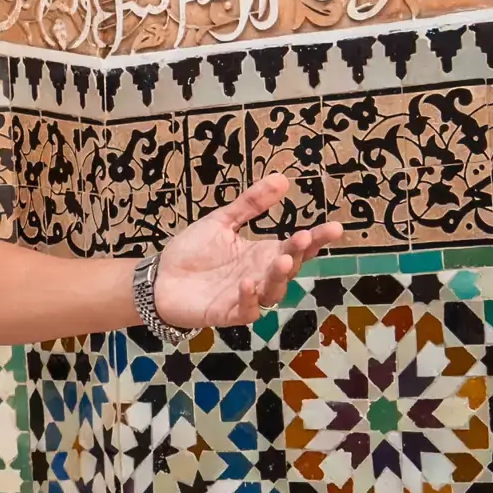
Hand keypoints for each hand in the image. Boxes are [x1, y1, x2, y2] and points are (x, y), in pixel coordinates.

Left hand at [152, 173, 343, 328]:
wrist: (159, 278)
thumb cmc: (192, 252)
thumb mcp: (222, 221)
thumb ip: (251, 203)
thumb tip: (282, 179)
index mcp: (262, 254)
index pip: (296, 246)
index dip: (316, 239)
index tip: (334, 227)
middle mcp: (260, 276)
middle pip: (290, 267)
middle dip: (301, 253)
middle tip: (306, 238)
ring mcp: (245, 297)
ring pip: (273, 291)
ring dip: (280, 276)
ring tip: (283, 259)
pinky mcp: (227, 313)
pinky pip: (246, 311)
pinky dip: (249, 299)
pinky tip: (247, 282)